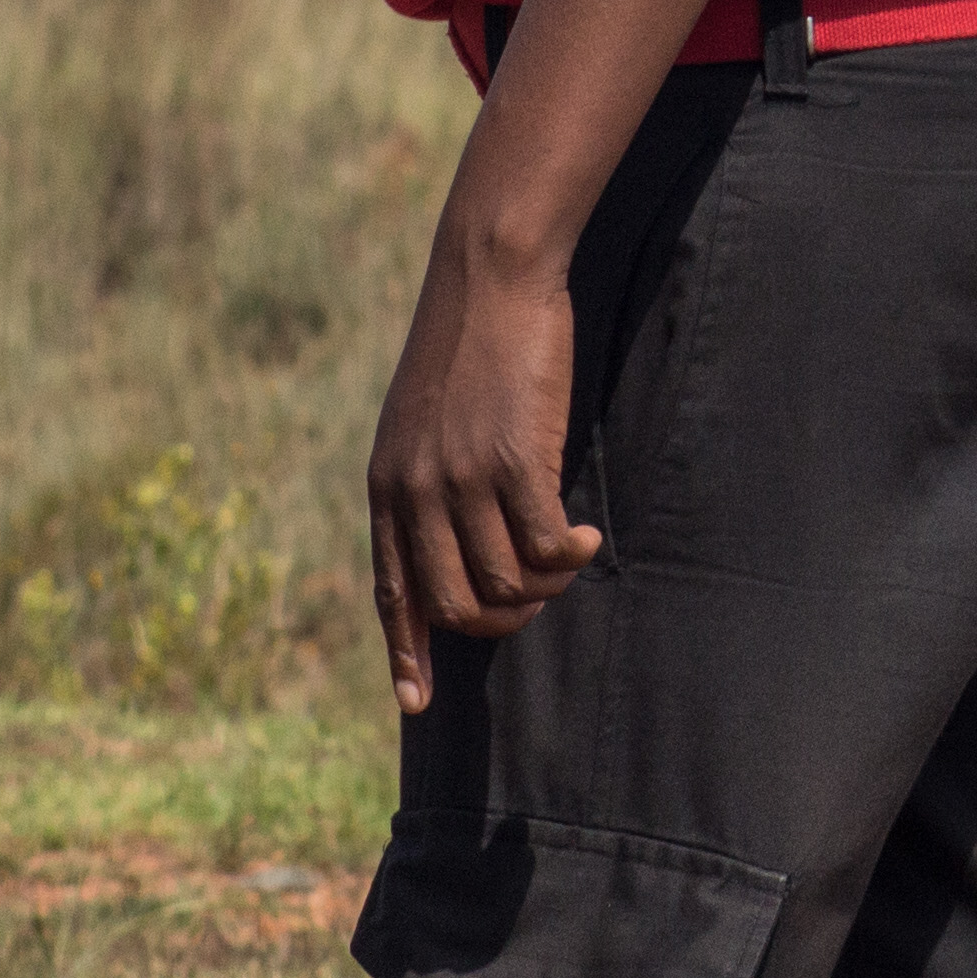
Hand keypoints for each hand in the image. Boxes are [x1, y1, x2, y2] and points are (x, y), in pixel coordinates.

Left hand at [364, 239, 605, 713]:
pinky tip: (588, 539)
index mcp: (388, 486)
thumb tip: (448, 540)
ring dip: (545, 587)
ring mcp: (463, 480)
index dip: (406, 651)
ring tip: (569, 557)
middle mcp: (416, 493)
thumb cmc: (466, 342)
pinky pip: (546, 548)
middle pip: (455, 606)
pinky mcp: (515, 462)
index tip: (415, 703)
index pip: (392, 591)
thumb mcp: (421, 417)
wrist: (488, 274)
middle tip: (539, 596)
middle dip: (502, 620)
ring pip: (506, 584)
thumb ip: (424, 478)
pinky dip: (570, 557)